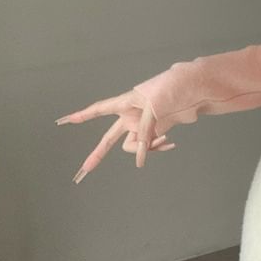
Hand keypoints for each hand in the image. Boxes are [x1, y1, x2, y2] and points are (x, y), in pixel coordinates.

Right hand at [54, 89, 176, 183]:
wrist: (195, 91)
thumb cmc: (172, 90)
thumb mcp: (154, 109)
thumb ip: (145, 131)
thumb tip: (140, 156)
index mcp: (126, 102)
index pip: (99, 109)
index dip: (83, 116)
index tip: (65, 120)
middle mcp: (131, 116)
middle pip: (109, 138)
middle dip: (98, 154)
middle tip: (85, 169)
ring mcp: (143, 126)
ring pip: (134, 146)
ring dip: (146, 148)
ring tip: (164, 140)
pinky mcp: (155, 132)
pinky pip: (150, 147)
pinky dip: (158, 147)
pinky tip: (170, 143)